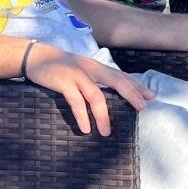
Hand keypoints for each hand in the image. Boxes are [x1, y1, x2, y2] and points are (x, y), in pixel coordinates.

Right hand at [23, 45, 151, 135]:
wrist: (36, 56)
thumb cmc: (60, 66)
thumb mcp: (81, 68)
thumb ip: (95, 78)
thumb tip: (110, 96)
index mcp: (96, 67)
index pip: (121, 76)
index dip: (136, 86)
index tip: (151, 97)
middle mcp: (90, 69)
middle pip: (116, 81)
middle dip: (131, 94)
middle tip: (142, 108)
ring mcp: (77, 75)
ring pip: (96, 96)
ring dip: (103, 115)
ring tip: (107, 132)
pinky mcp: (64, 82)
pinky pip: (76, 101)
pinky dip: (82, 116)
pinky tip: (86, 128)